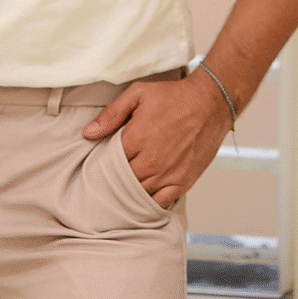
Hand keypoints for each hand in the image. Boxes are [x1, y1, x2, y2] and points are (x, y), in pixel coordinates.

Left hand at [82, 73, 232, 208]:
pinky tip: (140, 200)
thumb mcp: (137, 94)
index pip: (108, 162)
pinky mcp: (183, 182)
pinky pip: (161, 202)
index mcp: (136, 138)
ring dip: (127, 193)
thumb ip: (111, 114)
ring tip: (118, 190)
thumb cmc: (173, 96)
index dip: (100, 164)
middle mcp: (151, 161)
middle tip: (103, 179)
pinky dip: (148, 204)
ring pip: (138, 194)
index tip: (95, 163)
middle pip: (121, 181)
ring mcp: (168, 174)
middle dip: (111, 180)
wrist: (210, 103)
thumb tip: (88, 133)